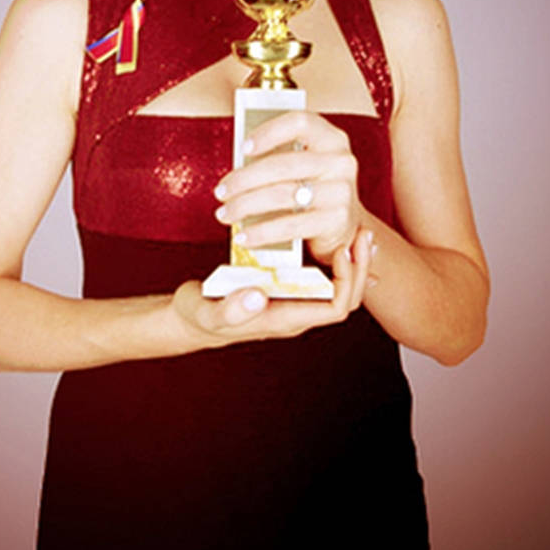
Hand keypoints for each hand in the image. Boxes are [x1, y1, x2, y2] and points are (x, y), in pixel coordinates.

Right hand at [170, 227, 372, 345]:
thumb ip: (230, 310)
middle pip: (345, 297)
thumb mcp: (207, 312)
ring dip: (348, 260)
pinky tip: (326, 234)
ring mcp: (291, 300)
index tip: (341, 249)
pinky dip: (328, 256)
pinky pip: (317, 276)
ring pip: (335, 285)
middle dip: (359, 267)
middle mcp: (295, 311)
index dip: (347, 280)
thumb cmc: (197, 316)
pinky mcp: (283, 287)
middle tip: (361, 234)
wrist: (188, 318)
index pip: (336, 308)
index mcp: (285, 319)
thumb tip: (258, 296)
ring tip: (354, 230)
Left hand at [213, 110, 364, 264]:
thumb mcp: (304, 166)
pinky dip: (261, 233)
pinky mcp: (336, 221)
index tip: (243, 148)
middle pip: (282, 165)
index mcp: (331, 138)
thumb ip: (278, 157)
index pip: (299, 123)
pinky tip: (244, 237)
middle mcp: (340, 162)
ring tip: (225, 214)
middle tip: (221, 191)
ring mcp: (340, 192)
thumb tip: (236, 169)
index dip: (269, 132)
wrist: (347, 224)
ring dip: (246, 206)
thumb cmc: (314, 188)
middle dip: (244, 179)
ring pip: (282, 195)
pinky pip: (290, 226)